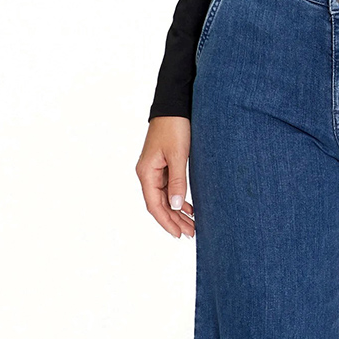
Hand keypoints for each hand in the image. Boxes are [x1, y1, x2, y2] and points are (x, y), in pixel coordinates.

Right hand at [136, 116, 194, 238]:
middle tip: (191, 232)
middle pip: (160, 203)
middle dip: (174, 219)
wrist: (174, 104)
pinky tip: (189, 206)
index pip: (155, 205)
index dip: (167, 221)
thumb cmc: (174, 126)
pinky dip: (178, 197)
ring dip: (177, 210)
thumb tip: (176, 206)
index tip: (178, 234)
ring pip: (165, 196)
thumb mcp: (178, 154)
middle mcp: (148, 173)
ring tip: (192, 224)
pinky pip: (169, 187)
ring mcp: (155, 169)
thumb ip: (177, 181)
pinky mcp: (163, 163)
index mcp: (146, 172)